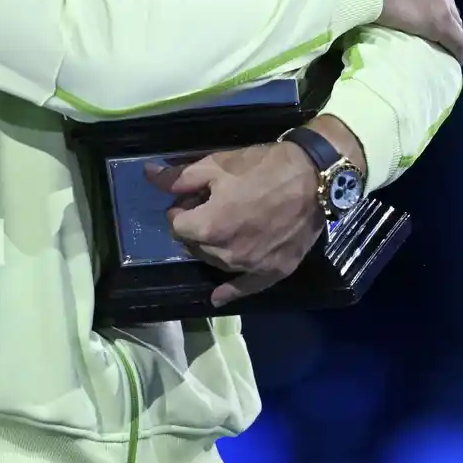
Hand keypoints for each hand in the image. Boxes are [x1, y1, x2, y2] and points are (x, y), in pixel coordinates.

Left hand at [144, 143, 323, 307]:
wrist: (314, 176)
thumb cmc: (263, 167)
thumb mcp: (217, 164)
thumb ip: (179, 178)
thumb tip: (148, 176)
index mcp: (207, 227)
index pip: (176, 225)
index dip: (183, 207)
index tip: (197, 196)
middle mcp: (224, 254)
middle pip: (194, 245)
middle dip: (197, 227)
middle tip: (214, 206)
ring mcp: (249, 266)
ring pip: (215, 261)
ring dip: (213, 247)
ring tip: (230, 224)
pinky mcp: (273, 272)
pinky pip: (245, 288)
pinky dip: (230, 291)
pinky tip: (218, 298)